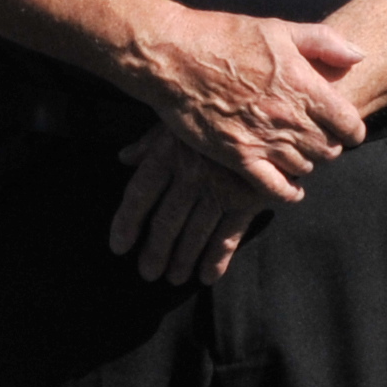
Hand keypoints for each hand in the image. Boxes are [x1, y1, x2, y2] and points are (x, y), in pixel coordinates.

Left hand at [108, 129, 272, 284]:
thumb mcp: (179, 119)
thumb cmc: (215, 113)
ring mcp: (219, 188)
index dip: (126, 223)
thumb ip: (150, 142)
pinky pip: (227, 236)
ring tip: (173, 278)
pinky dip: (216, 259)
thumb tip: (125, 158)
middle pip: (165, 220)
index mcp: (168, 152)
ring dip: (182, 259)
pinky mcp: (247, 199)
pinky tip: (206, 277)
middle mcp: (190, 173)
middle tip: (148, 273)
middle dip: (155, 251)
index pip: (140, 193)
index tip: (120, 247)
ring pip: (194, 233)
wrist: (267, 108)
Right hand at [130, 7, 367, 194]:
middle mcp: (288, 117)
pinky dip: (288, 191)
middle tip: (318, 137)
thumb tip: (360, 56)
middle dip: (330, 144)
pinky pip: (274, 188)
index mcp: (303, 85)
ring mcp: (262, 140)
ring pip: (305, 167)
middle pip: (330, 149)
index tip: (346, 126)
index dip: (352, 128)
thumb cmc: (224, 37)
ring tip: (297, 151)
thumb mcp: (278, 28)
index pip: (349, 124)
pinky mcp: (237, 157)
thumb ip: (324, 42)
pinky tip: (290, 186)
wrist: (173, 56)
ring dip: (307, 162)